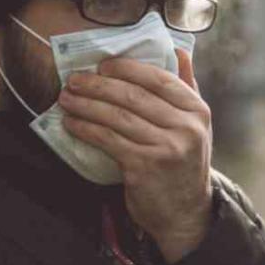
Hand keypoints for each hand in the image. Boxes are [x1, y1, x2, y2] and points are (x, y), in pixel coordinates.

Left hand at [58, 50, 212, 262]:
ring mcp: (165, 147)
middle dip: (98, 85)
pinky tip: (72, 123)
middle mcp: (185, 127)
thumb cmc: (184, 164)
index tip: (103, 65)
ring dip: (86, 105)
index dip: (128, 69)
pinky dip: (86, 129)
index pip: (159, 79)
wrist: (186, 213)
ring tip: (67, 99)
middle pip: (133, 96)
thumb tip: (180, 50)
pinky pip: (108, 140)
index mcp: (198, 111)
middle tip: (74, 80)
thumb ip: (187, 88)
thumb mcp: (196, 126)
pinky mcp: (143, 167)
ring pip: (117, 116)